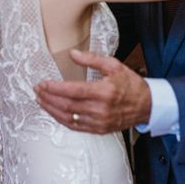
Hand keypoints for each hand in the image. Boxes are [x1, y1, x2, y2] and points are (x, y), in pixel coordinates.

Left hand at [34, 49, 150, 133]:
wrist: (147, 106)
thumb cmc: (130, 84)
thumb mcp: (113, 65)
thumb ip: (91, 59)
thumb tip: (72, 54)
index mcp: (103, 92)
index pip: (72, 91)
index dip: (54, 88)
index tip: (42, 83)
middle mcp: (100, 109)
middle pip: (66, 106)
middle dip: (48, 98)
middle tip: (37, 90)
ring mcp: (99, 122)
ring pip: (68, 118)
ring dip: (51, 109)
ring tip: (41, 100)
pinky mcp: (98, 129)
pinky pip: (75, 126)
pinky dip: (61, 119)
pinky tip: (54, 111)